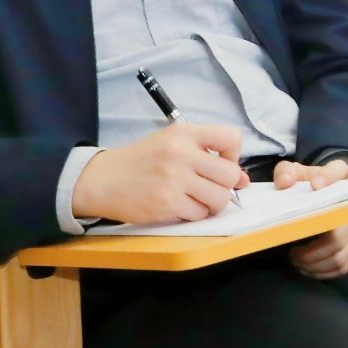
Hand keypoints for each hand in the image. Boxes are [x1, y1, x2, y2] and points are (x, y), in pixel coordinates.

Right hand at [71, 121, 245, 226]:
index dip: (233, 155)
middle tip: (209, 187)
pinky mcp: (167, 204)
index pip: (231, 137)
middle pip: (231, 175)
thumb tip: (244, 180)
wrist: (103, 180)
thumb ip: (207, 155)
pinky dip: (193, 214)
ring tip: (195, 198)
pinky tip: (179, 206)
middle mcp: (181, 153)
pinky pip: (199, 214)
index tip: (221, 163)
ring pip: (220, 199)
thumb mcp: (172, 142)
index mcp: (184, 132)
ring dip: (212, 203)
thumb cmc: (142, 161)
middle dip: (225, 185)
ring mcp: (174, 180)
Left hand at [276, 159, 347, 278]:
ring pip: (341, 255)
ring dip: (317, 266)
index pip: (337, 172)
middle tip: (293, 256)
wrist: (325, 193)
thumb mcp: (292, 174)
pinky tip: (312, 269)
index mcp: (339, 174)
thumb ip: (285, 173)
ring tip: (300, 264)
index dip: (327, 179)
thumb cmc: (306, 185)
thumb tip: (284, 183)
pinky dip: (328, 272)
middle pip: (337, 234)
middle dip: (311, 253)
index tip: (314, 186)